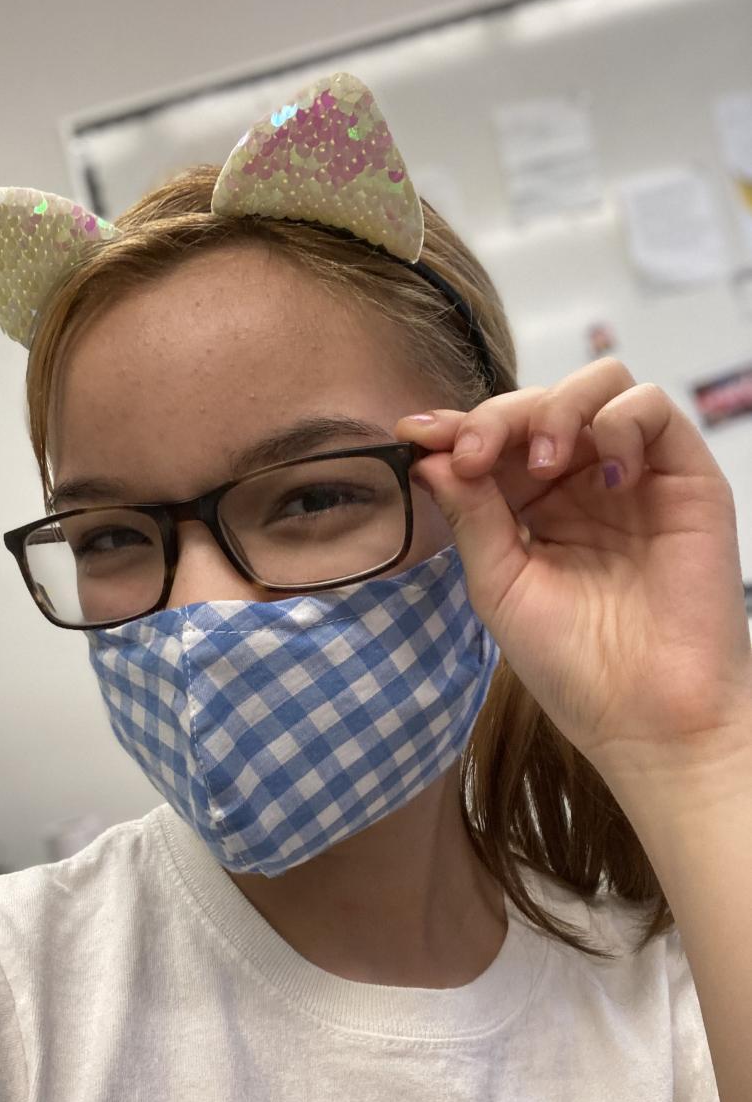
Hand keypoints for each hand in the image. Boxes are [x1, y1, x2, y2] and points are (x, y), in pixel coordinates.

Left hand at [396, 359, 751, 790]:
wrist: (648, 716)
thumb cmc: (574, 664)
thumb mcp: (501, 586)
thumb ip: (471, 516)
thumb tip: (428, 455)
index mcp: (533, 508)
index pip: (494, 441)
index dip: (456, 428)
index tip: (415, 434)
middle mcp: (582, 483)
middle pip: (539, 402)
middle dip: (496, 417)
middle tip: (473, 455)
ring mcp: (634, 474)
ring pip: (598, 385)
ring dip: (556, 408)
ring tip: (540, 465)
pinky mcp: (686, 475)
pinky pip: (654, 407)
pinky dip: (619, 422)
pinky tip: (605, 477)